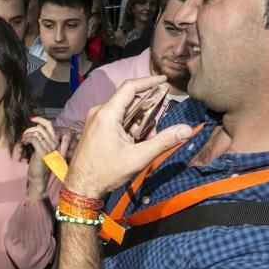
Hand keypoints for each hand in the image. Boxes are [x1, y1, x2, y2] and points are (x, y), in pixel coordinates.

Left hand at [21, 117, 71, 199]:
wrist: (38, 179)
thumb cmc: (38, 165)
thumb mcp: (42, 150)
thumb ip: (42, 139)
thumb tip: (36, 126)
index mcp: (55, 142)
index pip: (50, 126)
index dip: (40, 119)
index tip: (32, 118)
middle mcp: (54, 144)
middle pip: (42, 127)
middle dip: (30, 128)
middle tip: (24, 134)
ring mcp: (49, 149)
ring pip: (37, 133)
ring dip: (27, 134)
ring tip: (23, 140)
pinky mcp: (42, 153)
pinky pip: (34, 139)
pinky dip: (27, 139)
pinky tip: (24, 143)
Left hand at [64, 76, 194, 199]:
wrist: (81, 187)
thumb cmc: (106, 173)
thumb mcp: (138, 157)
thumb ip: (164, 141)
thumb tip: (187, 130)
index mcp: (107, 113)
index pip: (130, 87)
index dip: (149, 81)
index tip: (165, 81)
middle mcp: (99, 112)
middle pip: (130, 102)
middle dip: (146, 115)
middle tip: (154, 132)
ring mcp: (95, 120)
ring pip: (124, 113)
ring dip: (138, 125)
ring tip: (142, 144)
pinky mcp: (95, 128)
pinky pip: (116, 121)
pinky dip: (129, 129)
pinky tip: (133, 145)